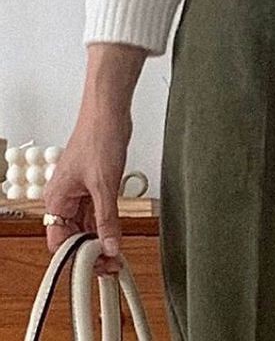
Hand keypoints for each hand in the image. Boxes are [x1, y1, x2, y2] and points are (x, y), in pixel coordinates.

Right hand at [43, 105, 132, 276]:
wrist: (110, 111)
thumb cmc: (98, 136)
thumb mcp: (105, 185)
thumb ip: (107, 219)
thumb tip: (110, 245)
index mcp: (57, 199)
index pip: (60, 243)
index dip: (78, 258)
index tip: (97, 267)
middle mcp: (63, 196)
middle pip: (73, 235)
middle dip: (91, 250)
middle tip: (111, 262)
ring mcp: (78, 189)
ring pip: (85, 224)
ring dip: (99, 237)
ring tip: (116, 251)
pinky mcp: (92, 182)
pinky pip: (95, 210)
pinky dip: (105, 221)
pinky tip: (116, 229)